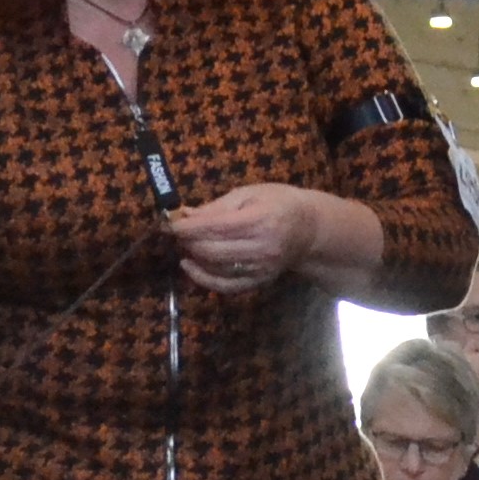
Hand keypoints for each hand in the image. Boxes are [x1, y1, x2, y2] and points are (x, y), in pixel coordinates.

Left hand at [168, 182, 344, 293]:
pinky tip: (190, 267)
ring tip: (185, 244)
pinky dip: (203, 279)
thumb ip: (217, 206)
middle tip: (177, 232)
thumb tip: (184, 216)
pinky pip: (226, 286)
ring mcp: (261, 268)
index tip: (167, 223)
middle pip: (210, 250)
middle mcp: (261, 248)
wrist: (310, 230)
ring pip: (214, 269)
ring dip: (193, 257)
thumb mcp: (250, 193)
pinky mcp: (260, 281)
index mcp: (259, 220)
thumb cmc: (279, 203)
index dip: (185, 227)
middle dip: (187, 242)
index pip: (213, 227)